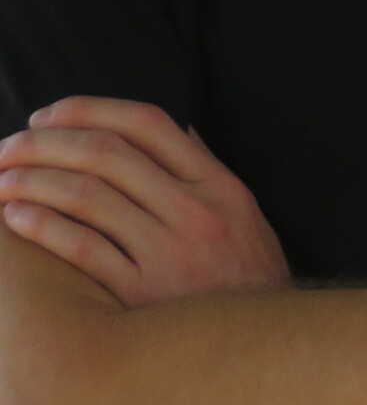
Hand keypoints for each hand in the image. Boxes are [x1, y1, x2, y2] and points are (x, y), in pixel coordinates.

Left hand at [0, 97, 289, 305]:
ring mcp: (167, 251)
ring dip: (35, 181)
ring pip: (88, 197)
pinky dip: (43, 227)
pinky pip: (82, 249)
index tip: (48, 114)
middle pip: (108, 155)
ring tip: (2, 180)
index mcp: (217, 183)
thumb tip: (175, 130)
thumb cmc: (245, 272)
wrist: (257, 339)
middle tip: (9, 144)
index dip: (89, 110)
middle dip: (47, 142)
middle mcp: (193, 209)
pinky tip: (16, 218)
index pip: (148, 124)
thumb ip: (206, 168)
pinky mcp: (140, 293)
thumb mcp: (242, 210)